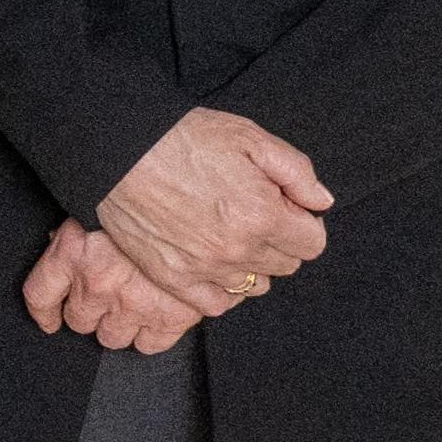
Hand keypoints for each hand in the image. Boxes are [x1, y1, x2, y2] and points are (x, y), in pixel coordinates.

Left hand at [25, 217, 201, 353]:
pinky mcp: (171, 316)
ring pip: (111, 336)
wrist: (203, 201)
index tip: (49, 319)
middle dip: (89, 313)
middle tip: (105, 300)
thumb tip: (63, 238)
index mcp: (74, 252)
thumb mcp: (100, 205)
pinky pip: (149, 344)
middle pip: (79, 320)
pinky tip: (154, 323)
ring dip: (118, 325)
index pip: (40, 295)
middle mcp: (98, 284)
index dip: (44, 312)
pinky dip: (150, 337)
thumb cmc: (148, 192)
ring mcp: (135, 304)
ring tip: (133, 308)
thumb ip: (78, 230)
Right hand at [99, 106, 329, 313]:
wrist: (120, 151)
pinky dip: (222, 289)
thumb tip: (321, 203)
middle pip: (286, 266)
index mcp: (263, 215)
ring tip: (230, 236)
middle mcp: (238, 249)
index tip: (283, 208)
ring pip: (254, 286)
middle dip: (278, 241)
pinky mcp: (173, 278)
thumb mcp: (250, 137)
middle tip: (252, 214)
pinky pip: (216, 304)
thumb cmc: (182, 138)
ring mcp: (204, 268)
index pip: (313, 243)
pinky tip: (214, 264)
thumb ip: (297, 172)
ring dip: (251, 265)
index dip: (302, 222)